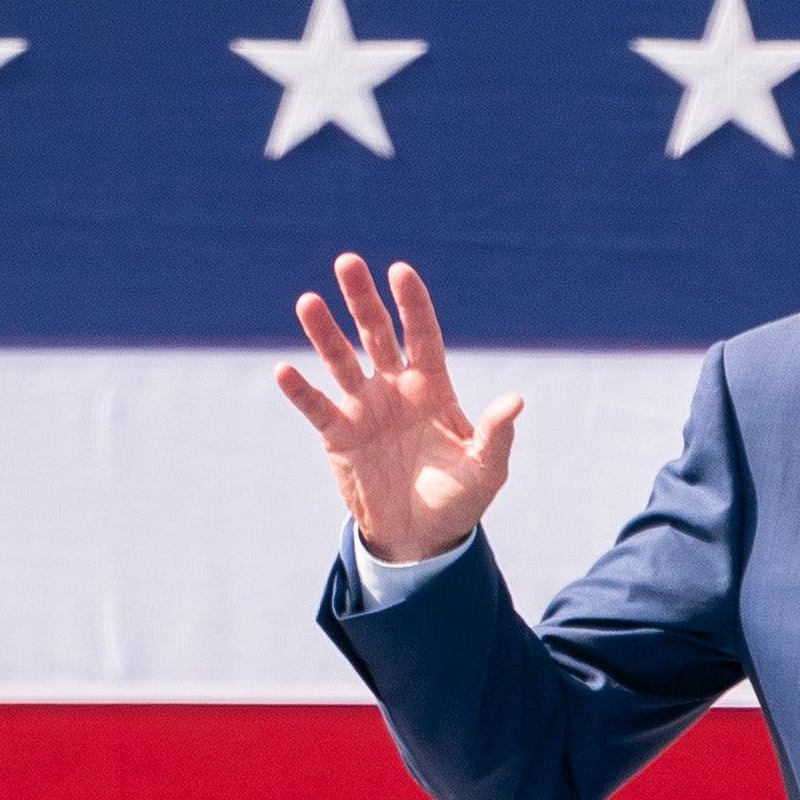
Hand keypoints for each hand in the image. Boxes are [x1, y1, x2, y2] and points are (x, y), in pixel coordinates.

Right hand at [276, 252, 522, 567]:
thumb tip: (515, 401)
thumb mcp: (485, 468)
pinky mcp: (338, 436)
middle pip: (377, 334)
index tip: (400, 271)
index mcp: (432, 387)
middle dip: (362, 300)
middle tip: (347, 263)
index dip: (412, 304)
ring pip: (341, 361)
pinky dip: (300, 390)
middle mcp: (395, 388)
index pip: (421, 335)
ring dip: (324, 333)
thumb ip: (495, 433)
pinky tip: (284, 369)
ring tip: (308, 302)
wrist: (421, 536)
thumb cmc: (459, 498)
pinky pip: (317, 407)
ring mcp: (364, 408)